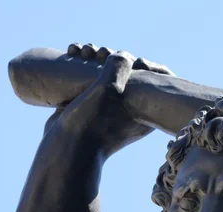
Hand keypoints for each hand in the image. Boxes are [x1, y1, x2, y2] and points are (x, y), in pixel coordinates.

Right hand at [43, 42, 174, 157]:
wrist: (66, 149)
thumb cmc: (91, 123)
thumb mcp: (109, 90)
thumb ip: (120, 68)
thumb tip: (124, 55)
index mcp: (146, 110)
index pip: (157, 80)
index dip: (144, 63)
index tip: (126, 61)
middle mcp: (131, 111)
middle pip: (131, 74)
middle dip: (112, 55)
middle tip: (97, 52)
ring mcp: (110, 110)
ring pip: (108, 74)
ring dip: (94, 57)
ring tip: (80, 51)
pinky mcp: (90, 107)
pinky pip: (91, 80)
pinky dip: (82, 65)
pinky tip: (71, 54)